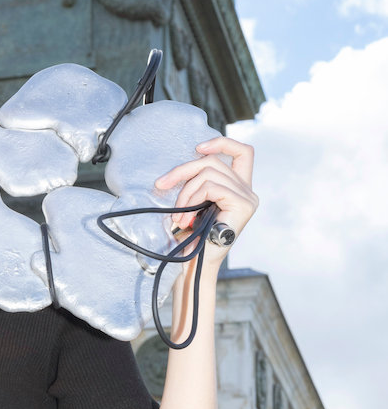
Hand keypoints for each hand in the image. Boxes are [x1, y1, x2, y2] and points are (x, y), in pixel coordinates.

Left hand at [154, 136, 257, 260]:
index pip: (243, 152)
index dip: (222, 143)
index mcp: (238, 188)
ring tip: (177, 215)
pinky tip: (185, 218)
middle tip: (160, 185)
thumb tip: (179, 169)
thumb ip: (197, 184)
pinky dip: (191, 199)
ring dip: (185, 193)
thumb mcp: (194, 204)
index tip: (198, 148)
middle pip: (214, 161)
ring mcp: (247, 198)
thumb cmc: (192, 239)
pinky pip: (210, 187)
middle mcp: (247, 191)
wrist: (194, 266)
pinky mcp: (243, 204)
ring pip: (208, 174)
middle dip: (182, 171)